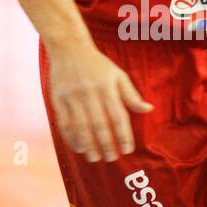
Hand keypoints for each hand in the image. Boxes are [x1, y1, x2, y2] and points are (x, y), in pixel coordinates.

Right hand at [47, 43, 152, 162]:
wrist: (68, 48)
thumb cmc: (97, 64)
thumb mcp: (118, 75)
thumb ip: (131, 95)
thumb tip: (149, 109)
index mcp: (107, 87)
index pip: (118, 116)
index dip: (123, 135)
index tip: (127, 149)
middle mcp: (89, 93)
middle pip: (99, 124)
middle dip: (106, 144)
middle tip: (111, 158)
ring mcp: (72, 97)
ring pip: (80, 126)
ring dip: (88, 145)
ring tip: (94, 158)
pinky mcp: (58, 99)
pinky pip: (64, 123)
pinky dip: (71, 137)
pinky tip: (78, 148)